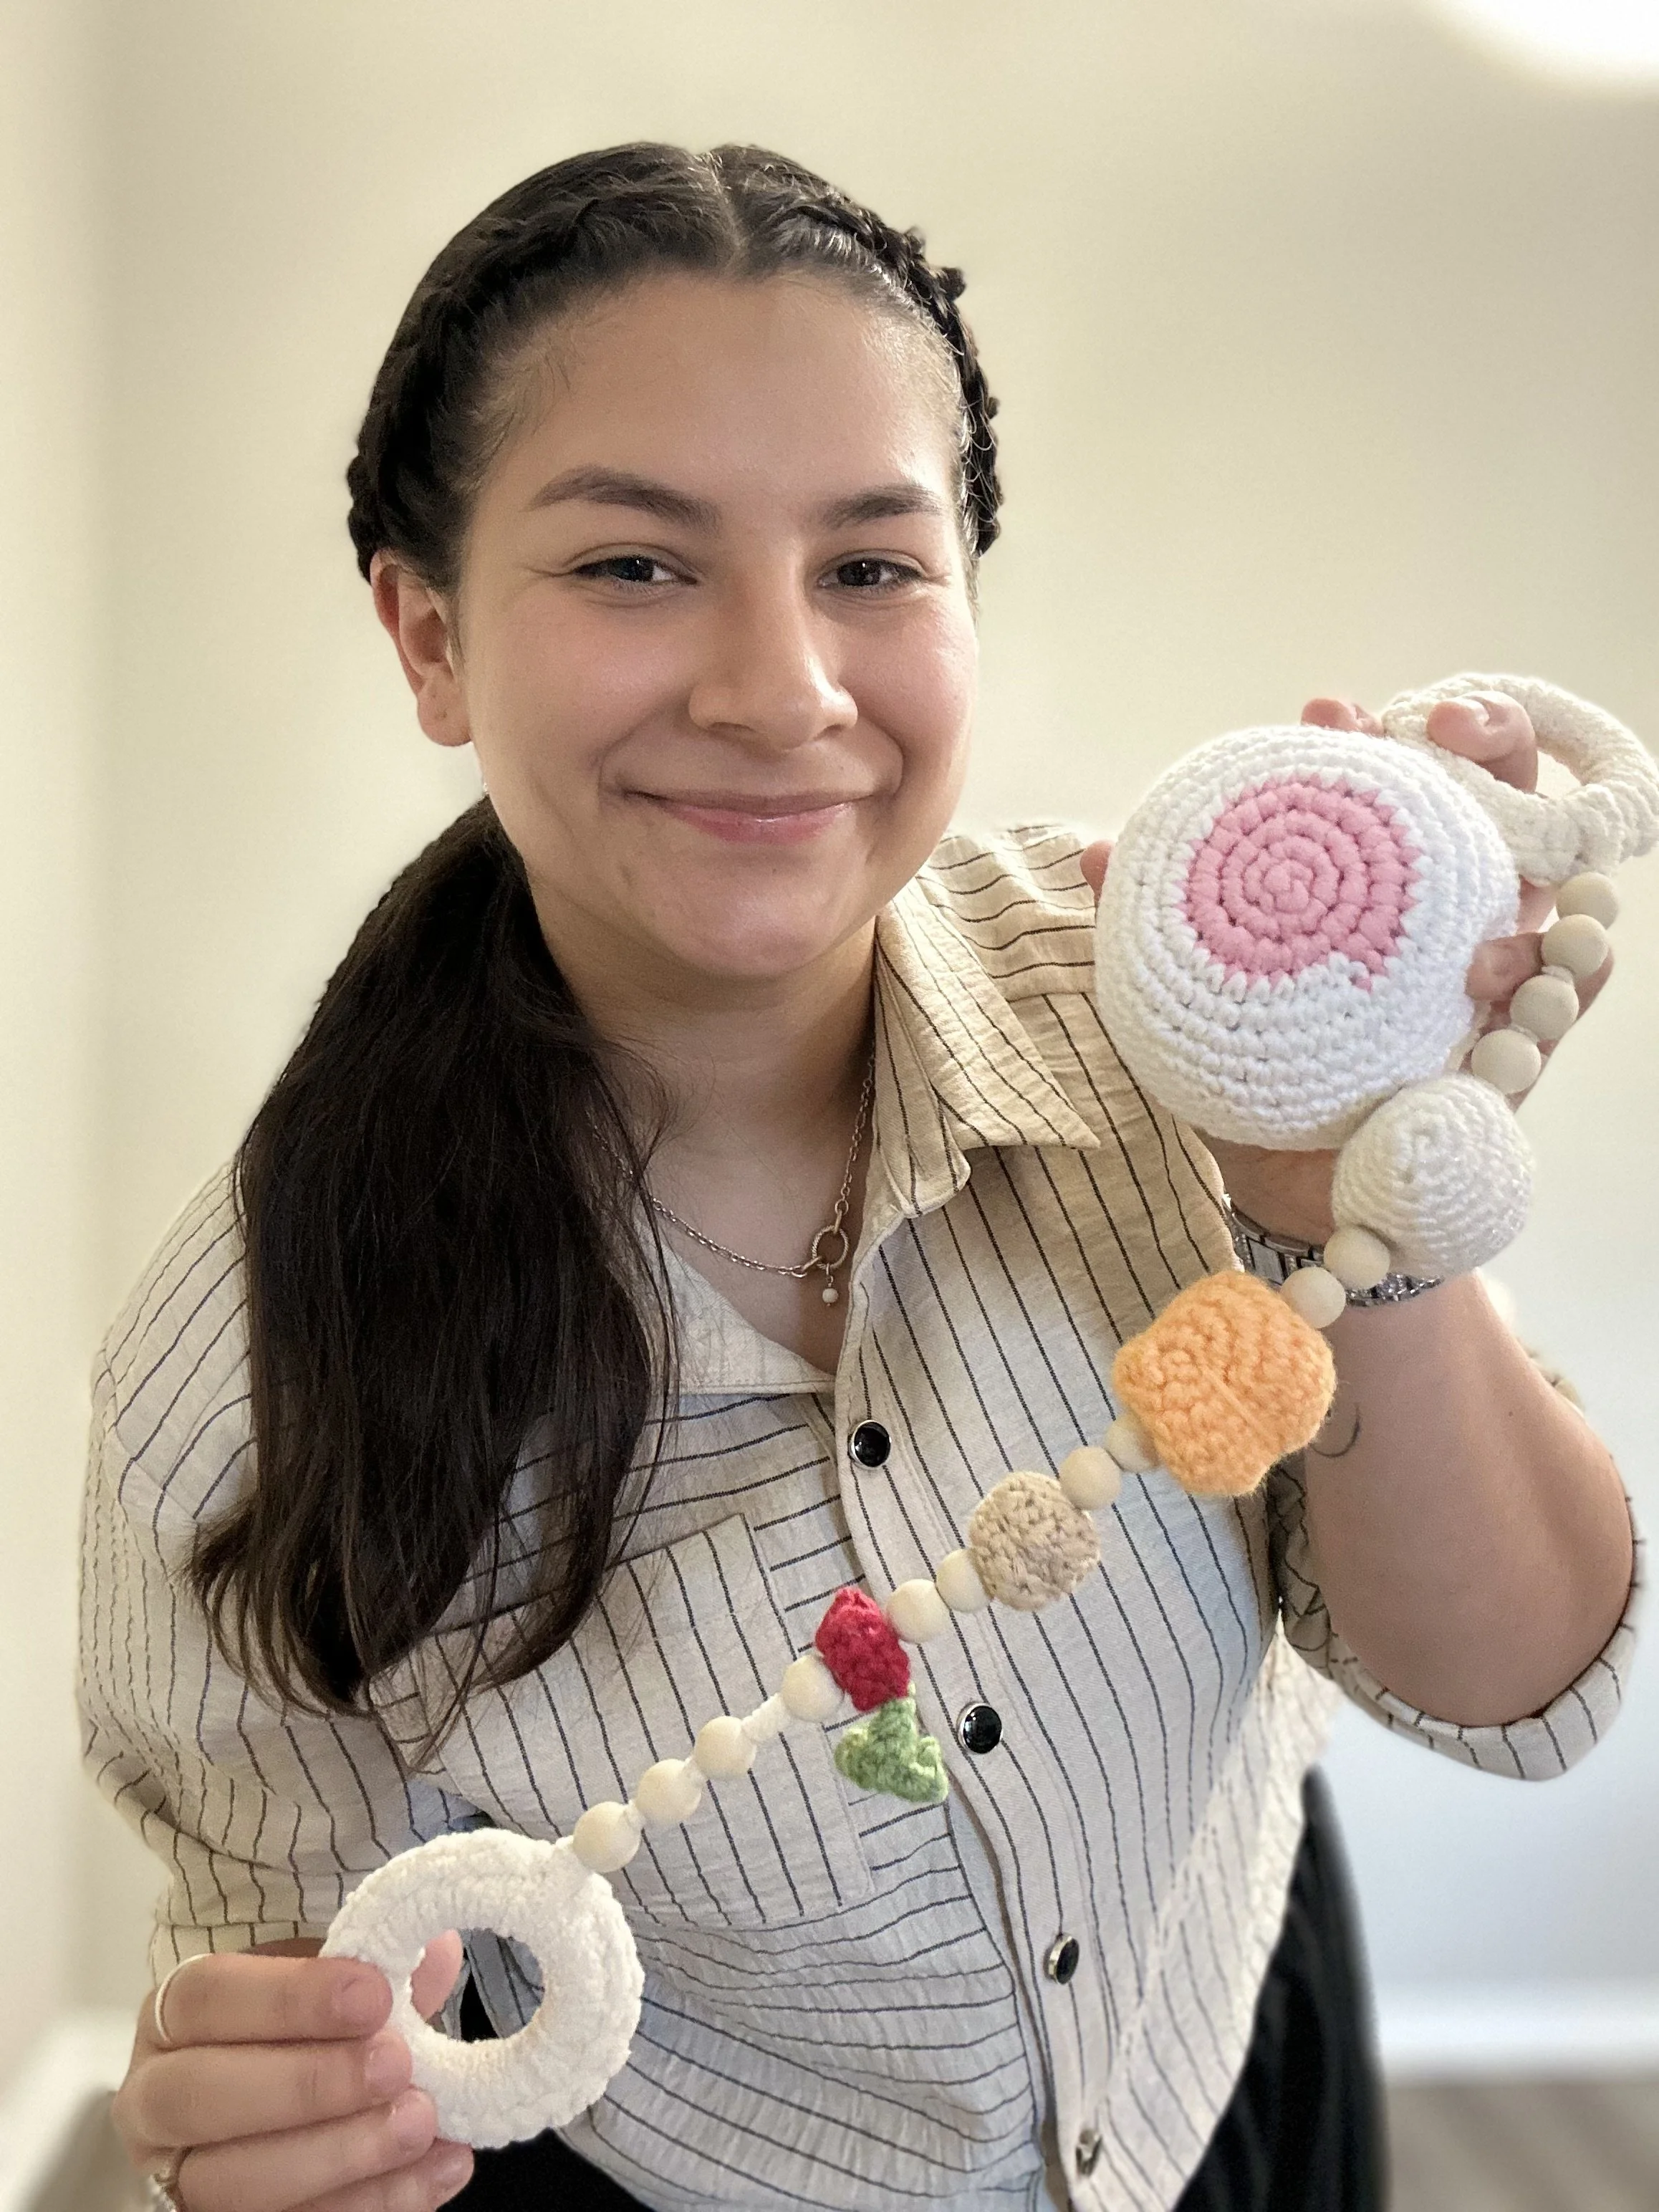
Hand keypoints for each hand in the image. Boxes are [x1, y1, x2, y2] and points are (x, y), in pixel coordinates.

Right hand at [112, 1935, 472, 2211]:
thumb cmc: (311, 2023)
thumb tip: (435, 1953)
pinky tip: (437, 2169)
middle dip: (307, 2084)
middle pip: (199, 2097)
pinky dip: (372, 2203)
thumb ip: (374, 1961)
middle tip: (395, 2066)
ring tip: (420, 2123)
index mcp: (174, 2016)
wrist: (303, 2090)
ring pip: (232, 2184)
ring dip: (339, 2155)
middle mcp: (157, 2101)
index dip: (289, 1997)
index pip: (207, 1996)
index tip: (373, 1995)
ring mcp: (180, 2177)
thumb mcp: (332, 1976)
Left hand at [1083, 691, 1614, 1241]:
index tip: (1330, 708)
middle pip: (1499, 788)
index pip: (1390, 772)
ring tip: (1468, 882)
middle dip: (1486, 735)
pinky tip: (1511, 971)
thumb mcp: (1185, 998)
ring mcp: (1493, 965)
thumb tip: (1096, 850)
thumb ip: (1143, 925)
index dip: (1373, 725)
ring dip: (1523, 854)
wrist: (1291, 1192)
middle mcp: (1443, 907)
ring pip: (1550, 878)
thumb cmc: (1246, 1073)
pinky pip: (1571, 989)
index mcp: (1370, 879)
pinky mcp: (1520, 1037)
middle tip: (1439, 727)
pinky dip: (1562, 971)